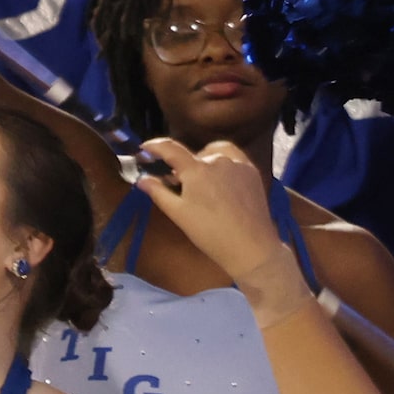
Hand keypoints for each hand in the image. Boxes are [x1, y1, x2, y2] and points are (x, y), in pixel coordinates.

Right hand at [130, 138, 305, 304]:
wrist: (251, 247)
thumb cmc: (210, 233)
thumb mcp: (179, 214)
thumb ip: (159, 192)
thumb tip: (141, 179)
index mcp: (197, 169)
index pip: (171, 148)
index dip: (155, 146)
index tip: (145, 148)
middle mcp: (218, 159)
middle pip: (193, 156)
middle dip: (182, 167)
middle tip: (176, 184)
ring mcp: (238, 164)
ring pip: (214, 154)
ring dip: (203, 163)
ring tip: (200, 182)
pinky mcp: (252, 171)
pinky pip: (233, 159)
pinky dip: (222, 164)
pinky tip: (220, 183)